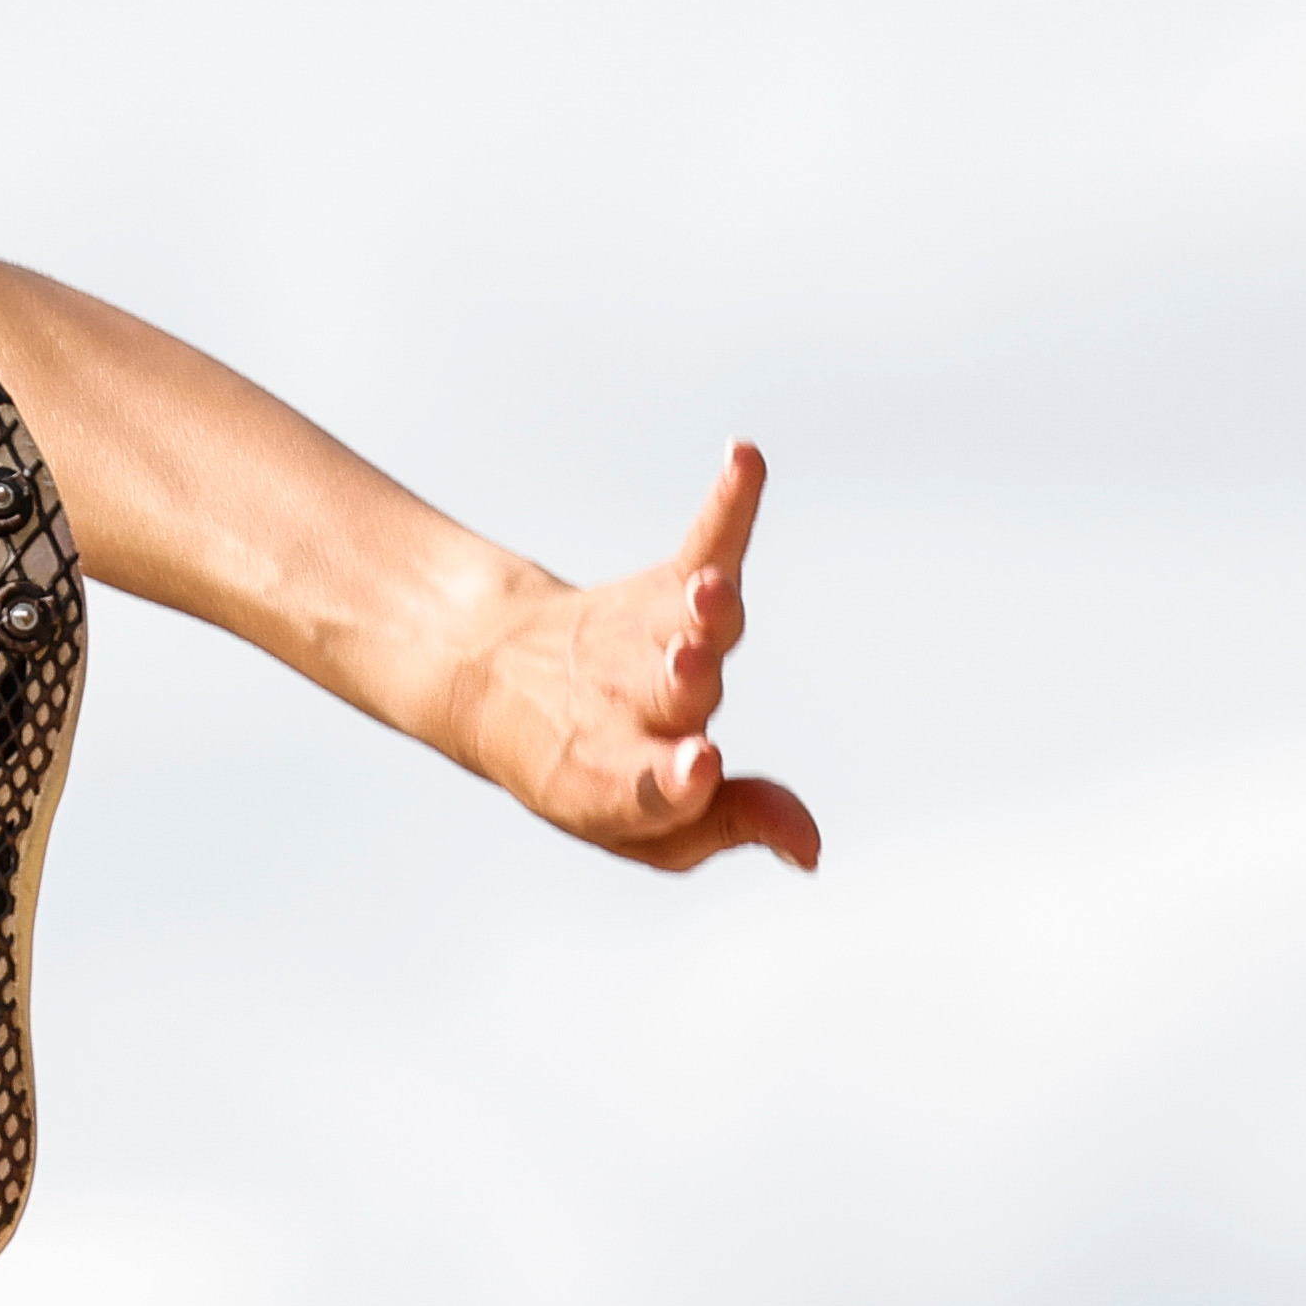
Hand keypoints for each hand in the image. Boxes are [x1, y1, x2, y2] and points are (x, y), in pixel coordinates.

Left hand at [464, 444, 821, 874]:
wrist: (493, 680)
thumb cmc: (593, 772)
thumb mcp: (650, 828)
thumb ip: (729, 826)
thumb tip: (812, 848)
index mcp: (618, 780)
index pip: (649, 786)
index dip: (675, 782)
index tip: (699, 765)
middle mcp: (634, 706)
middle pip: (668, 692)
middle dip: (683, 679)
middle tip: (688, 660)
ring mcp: (651, 643)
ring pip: (680, 623)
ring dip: (704, 607)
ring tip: (711, 585)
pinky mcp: (664, 591)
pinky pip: (704, 542)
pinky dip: (730, 503)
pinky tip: (747, 458)